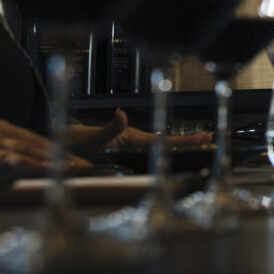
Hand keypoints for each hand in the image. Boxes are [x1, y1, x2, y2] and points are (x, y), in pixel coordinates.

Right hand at [0, 119, 90, 176]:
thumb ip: (10, 159)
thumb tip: (42, 166)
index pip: (36, 139)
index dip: (59, 150)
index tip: (79, 161)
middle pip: (30, 143)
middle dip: (56, 156)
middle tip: (78, 166)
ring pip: (14, 150)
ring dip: (38, 161)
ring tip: (58, 167)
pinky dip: (8, 162)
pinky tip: (23, 165)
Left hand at [66, 108, 213, 159]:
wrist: (62, 145)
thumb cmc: (76, 142)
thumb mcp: (92, 138)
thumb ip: (109, 129)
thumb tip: (122, 115)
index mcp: (133, 138)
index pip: (164, 140)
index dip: (185, 141)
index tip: (204, 137)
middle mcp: (135, 142)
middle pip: (167, 143)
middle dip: (189, 141)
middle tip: (210, 138)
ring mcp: (132, 148)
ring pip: (160, 149)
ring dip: (179, 148)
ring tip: (199, 146)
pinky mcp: (126, 156)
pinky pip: (151, 155)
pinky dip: (165, 154)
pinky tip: (173, 158)